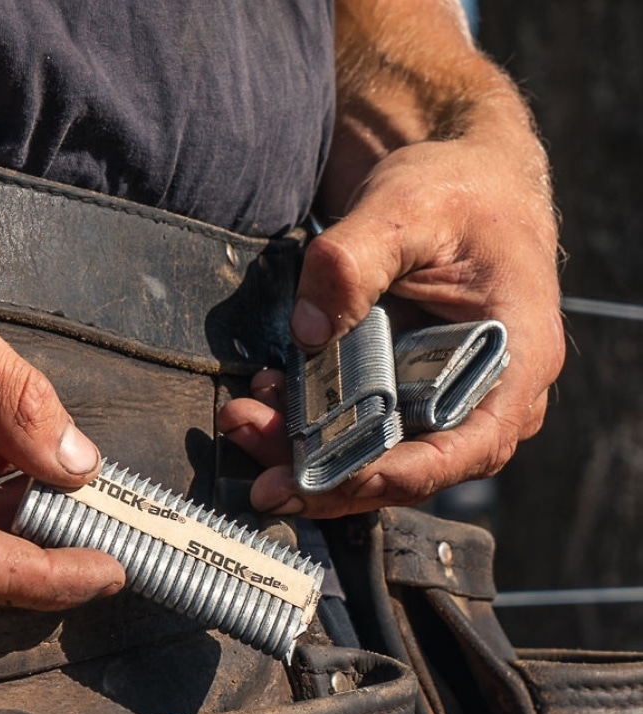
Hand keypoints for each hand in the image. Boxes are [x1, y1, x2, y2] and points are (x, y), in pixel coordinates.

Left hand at [219, 123, 563, 516]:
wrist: (458, 182)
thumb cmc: (458, 191)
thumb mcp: (408, 209)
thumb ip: (352, 263)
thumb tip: (307, 331)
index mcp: (517, 360)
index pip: (464, 449)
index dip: (393, 478)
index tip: (323, 482)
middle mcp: (486, 395)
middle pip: (408, 464)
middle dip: (327, 475)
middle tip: (261, 475)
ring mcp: (442, 397)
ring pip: (374, 451)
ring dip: (306, 451)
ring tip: (245, 420)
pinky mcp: (403, 390)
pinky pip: (356, 423)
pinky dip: (309, 420)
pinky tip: (266, 395)